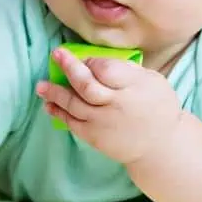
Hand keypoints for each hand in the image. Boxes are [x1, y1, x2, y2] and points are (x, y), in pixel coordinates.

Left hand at [36, 46, 182, 164]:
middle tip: (56, 54)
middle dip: (69, 68)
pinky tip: (48, 104)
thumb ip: (128, 70)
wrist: (161, 146)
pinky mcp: (95, 137)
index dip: (92, 61)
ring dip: (55, 92)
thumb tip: (99, 60)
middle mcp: (116, 104)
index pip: (106, 69)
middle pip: (87, 86)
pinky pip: (72, 123)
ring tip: (40, 85)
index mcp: (133, 87)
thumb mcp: (152, 81)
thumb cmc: (157, 107)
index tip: (83, 56)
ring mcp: (103, 122)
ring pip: (74, 105)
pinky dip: (59, 113)